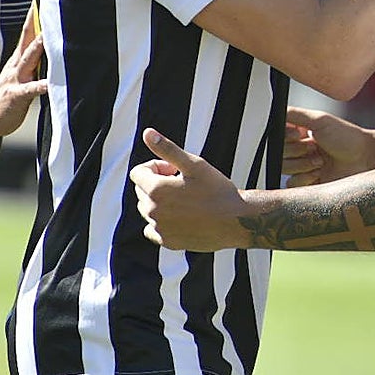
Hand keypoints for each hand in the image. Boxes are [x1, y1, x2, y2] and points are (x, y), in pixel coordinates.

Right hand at [0, 0, 47, 136]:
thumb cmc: (7, 95)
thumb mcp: (21, 73)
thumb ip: (34, 61)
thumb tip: (49, 46)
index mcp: (19, 60)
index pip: (28, 33)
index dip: (35, 17)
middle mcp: (18, 66)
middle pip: (29, 41)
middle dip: (39, 25)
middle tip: (48, 8)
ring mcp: (17, 80)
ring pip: (29, 60)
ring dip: (39, 47)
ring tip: (49, 36)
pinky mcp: (17, 95)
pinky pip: (31, 89)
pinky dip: (41, 86)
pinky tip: (51, 84)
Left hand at [130, 128, 250, 250]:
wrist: (236, 221)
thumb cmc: (217, 189)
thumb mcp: (194, 164)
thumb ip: (167, 149)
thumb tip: (147, 133)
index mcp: (156, 189)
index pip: (138, 173)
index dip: (156, 167)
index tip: (175, 170)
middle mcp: (152, 211)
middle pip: (142, 191)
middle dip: (157, 184)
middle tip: (184, 184)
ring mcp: (159, 228)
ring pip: (148, 210)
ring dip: (161, 202)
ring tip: (187, 200)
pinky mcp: (167, 242)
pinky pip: (154, 229)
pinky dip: (164, 222)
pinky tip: (185, 217)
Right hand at [282, 106, 373, 186]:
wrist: (365, 159)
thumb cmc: (347, 137)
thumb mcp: (320, 120)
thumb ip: (296, 114)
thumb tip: (276, 109)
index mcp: (301, 133)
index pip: (278, 136)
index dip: (287, 137)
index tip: (300, 135)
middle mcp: (300, 150)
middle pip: (279, 154)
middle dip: (297, 151)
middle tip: (315, 148)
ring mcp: (304, 167)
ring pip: (284, 169)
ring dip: (302, 165)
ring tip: (320, 161)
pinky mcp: (308, 184)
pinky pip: (291, 184)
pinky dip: (303, 178)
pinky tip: (318, 173)